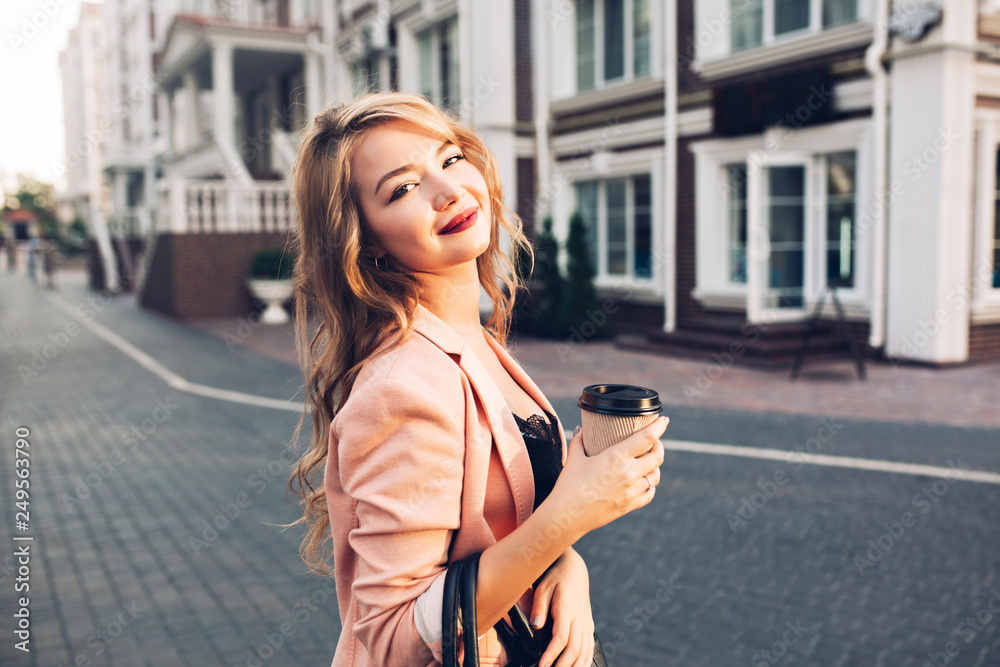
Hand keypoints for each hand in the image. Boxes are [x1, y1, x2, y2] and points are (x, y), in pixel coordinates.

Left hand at [530, 549, 593, 666]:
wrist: (574, 569)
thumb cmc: (556, 577)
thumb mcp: (543, 588)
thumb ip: (539, 607)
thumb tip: (536, 625)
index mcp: (567, 610)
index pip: (561, 637)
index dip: (552, 654)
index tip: (542, 666)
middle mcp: (580, 619)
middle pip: (574, 649)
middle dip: (563, 666)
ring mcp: (586, 623)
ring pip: (584, 651)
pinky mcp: (588, 625)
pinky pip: (590, 647)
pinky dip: (585, 661)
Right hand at [545, 416, 667, 538]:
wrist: (567, 516)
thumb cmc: (569, 485)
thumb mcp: (573, 459)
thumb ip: (579, 441)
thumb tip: (581, 430)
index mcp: (616, 457)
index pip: (646, 438)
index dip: (659, 426)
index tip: (664, 420)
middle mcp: (629, 473)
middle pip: (657, 457)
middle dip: (659, 446)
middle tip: (655, 441)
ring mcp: (631, 491)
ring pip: (655, 476)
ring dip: (655, 466)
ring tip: (649, 461)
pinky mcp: (630, 505)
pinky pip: (649, 494)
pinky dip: (650, 486)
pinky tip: (644, 482)